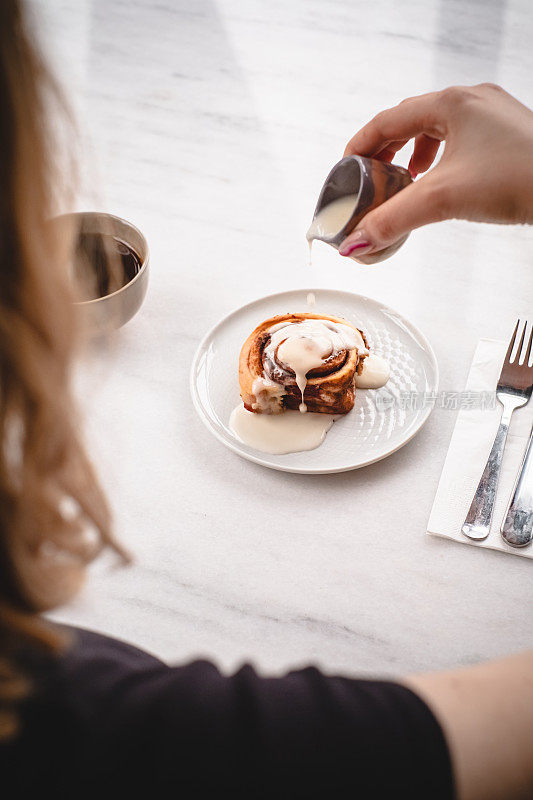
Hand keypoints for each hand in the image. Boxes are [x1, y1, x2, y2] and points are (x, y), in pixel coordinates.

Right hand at [339, 84, 532, 261]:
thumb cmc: (518, 178)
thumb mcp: (442, 199)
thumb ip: (392, 220)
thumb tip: (357, 243)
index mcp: (451, 103)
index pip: (388, 119)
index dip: (360, 145)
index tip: (346, 168)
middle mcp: (472, 101)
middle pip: (410, 120)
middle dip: (386, 150)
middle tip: (370, 177)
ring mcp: (492, 116)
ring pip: (437, 128)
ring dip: (413, 153)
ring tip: (404, 179)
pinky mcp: (506, 134)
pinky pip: (461, 139)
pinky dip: (441, 158)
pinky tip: (441, 180)